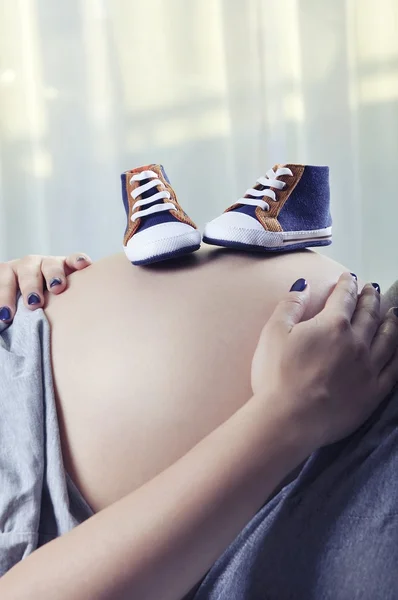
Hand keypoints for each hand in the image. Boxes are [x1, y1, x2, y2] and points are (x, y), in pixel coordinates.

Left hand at [0, 253, 91, 322]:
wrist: (45, 299)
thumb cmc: (23, 310)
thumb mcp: (13, 310)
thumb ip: (8, 314)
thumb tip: (0, 325)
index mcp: (10, 274)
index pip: (4, 279)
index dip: (4, 295)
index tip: (6, 315)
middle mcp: (29, 265)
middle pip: (27, 270)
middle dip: (30, 286)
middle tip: (33, 304)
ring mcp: (49, 264)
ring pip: (50, 264)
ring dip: (53, 275)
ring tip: (57, 288)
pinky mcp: (69, 264)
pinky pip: (74, 259)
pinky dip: (78, 260)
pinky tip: (82, 265)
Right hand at [251, 273, 397, 448]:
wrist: (290, 419)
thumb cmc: (277, 375)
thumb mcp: (273, 333)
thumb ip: (290, 305)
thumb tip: (303, 285)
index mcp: (332, 324)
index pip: (344, 297)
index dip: (347, 284)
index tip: (349, 277)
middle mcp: (357, 342)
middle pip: (369, 314)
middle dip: (371, 298)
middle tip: (372, 289)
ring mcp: (368, 368)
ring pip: (387, 338)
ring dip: (390, 321)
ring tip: (392, 312)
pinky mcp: (373, 392)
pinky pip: (394, 368)